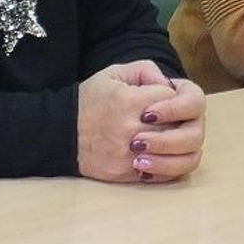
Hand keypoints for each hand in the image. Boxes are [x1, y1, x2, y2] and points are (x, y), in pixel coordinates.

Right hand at [76, 62, 204, 183]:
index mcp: (131, 101)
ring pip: (180, 155)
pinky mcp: (128, 174)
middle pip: (183, 128)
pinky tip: (167, 156)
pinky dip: (172, 165)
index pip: (174, 97)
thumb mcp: (114, 73)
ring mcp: (131, 155)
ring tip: (174, 139)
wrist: (61, 133)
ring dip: (182, 147)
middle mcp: (133, 129)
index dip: (174, 97)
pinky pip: (165, 174)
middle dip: (182, 122)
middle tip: (174, 119)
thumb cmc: (90, 100)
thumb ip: (145, 70)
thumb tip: (168, 83)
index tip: (165, 98)